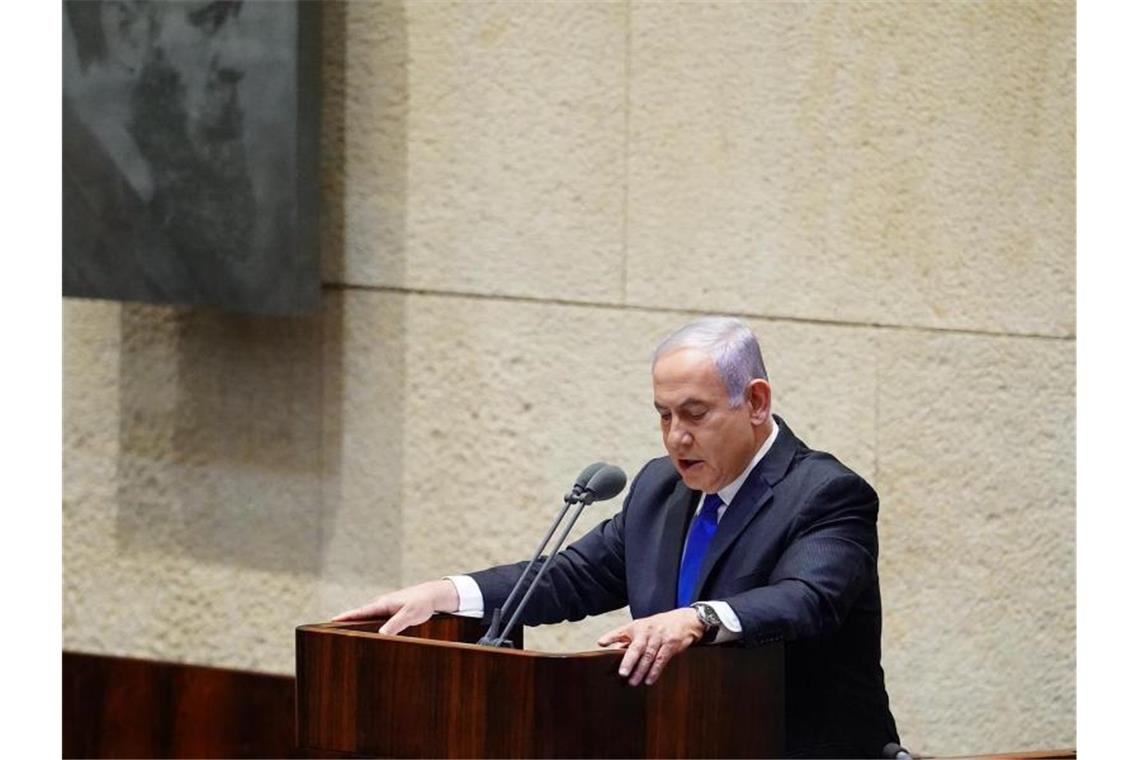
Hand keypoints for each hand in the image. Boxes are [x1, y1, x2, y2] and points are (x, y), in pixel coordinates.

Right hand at [332, 580, 459, 635]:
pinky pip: (376, 620)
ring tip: (343, 634)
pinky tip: (366, 633)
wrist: (433, 595)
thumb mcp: (410, 614)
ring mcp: (386, 609)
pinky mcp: (391, 613)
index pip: (360, 612)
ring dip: (357, 623)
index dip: (346, 617)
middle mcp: (381, 605)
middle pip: (360, 615)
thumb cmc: (422, 603)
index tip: (331, 621)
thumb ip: (396, 624)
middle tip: (330, 630)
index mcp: (382, 604)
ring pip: (368, 618)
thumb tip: (381, 635)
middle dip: (346, 621)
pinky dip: (368, 625)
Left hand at [596, 608, 705, 685]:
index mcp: (636, 627)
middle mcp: (647, 631)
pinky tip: (649, 680)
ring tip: (633, 682)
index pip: (621, 631)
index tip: (601, 643)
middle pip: (637, 647)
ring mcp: (659, 637)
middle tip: (622, 673)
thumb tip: (612, 651)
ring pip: (649, 656)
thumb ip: (627, 639)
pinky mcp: (671, 644)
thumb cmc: (658, 626)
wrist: (684, 620)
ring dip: (641, 670)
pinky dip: (655, 671)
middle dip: (629, 660)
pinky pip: (661, 659)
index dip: (611, 636)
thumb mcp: (641, 628)